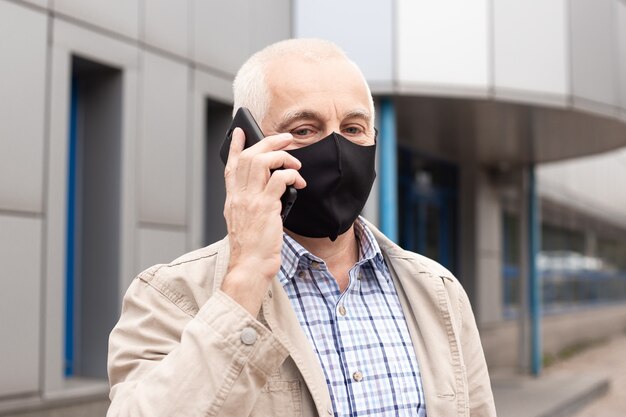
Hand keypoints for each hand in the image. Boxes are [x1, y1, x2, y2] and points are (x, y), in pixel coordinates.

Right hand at [221, 128, 305, 314]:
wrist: (249, 267)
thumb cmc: (251, 250)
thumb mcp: (244, 223)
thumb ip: (251, 204)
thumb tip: (271, 189)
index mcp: (232, 199)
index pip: (230, 166)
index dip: (234, 147)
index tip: (239, 132)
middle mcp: (238, 196)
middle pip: (249, 156)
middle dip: (268, 141)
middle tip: (285, 139)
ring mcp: (250, 200)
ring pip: (262, 161)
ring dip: (281, 156)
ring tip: (295, 163)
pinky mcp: (266, 207)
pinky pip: (278, 179)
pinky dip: (290, 174)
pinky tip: (298, 181)